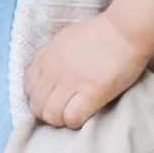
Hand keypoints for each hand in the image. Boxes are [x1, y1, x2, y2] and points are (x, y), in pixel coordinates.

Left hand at [26, 13, 148, 128]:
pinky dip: (75, 121)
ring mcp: (72, 81)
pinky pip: (72, 117)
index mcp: (47, 56)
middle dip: (47, 113)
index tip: (50, 99)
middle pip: (37, 105)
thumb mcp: (65, 38)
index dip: (37, 98)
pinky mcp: (91, 92)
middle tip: (61, 111)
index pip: (28, 88)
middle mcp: (54, 69)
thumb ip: (50, 55)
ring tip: (72, 114)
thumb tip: (43, 71)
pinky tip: (84, 114)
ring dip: (60, 120)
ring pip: (51, 115)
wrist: (125, 31)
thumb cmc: (99, 34)